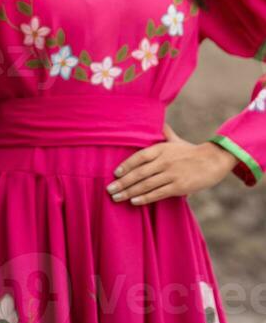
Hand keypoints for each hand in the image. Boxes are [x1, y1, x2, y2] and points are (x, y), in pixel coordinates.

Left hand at [105, 125, 238, 204]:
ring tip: (116, 197)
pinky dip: (145, 198)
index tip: (115, 173)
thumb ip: (164, 132)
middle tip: (109, 190)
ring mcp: (171, 174)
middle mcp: (164, 161)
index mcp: (161, 148)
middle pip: (139, 173)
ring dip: (129, 192)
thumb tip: (155, 121)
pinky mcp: (179, 187)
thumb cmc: (192, 151)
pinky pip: (158, 193)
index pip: (139, 157)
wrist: (213, 161)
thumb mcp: (176, 140)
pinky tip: (134, 201)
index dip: (126, 165)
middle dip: (122, 182)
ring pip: (146, 185)